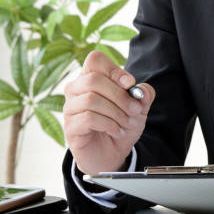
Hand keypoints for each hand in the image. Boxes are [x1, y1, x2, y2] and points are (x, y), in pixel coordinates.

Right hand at [63, 51, 155, 174]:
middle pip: (93, 79)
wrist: (112, 154)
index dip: (114, 69)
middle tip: (135, 110)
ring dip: (116, 112)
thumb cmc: (121, 125)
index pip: (94, 59)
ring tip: (127, 123)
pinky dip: (109, 124)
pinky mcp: (70, 127)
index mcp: (91, 78)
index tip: (130, 84)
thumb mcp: (139, 108)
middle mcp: (76, 89)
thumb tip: (142, 90)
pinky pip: (88, 118)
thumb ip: (143, 95)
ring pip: (91, 99)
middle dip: (120, 95)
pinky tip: (117, 131)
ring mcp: (70, 108)